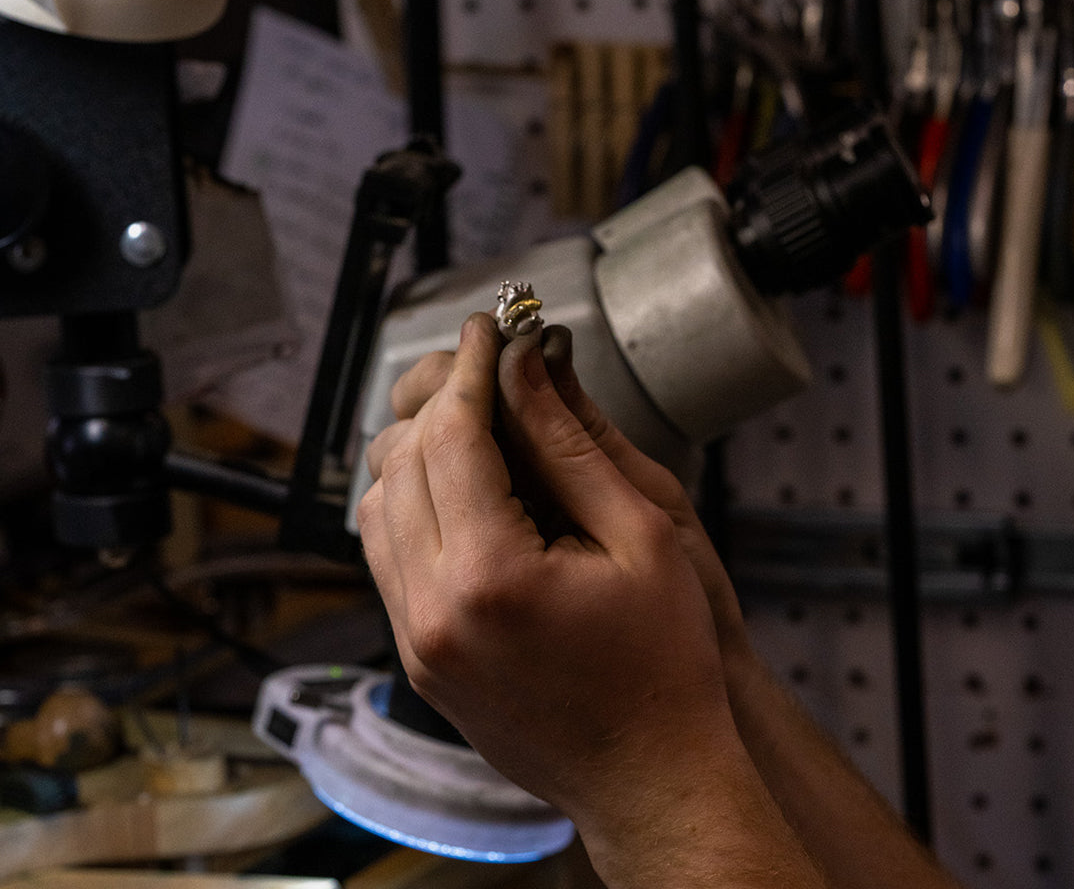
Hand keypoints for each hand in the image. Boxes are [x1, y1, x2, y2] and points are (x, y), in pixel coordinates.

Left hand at [368, 323, 751, 665]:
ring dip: (419, 450)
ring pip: (376, 506)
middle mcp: (430, 610)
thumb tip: (526, 365)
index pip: (452, 435)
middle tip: (490, 367)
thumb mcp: (641, 535)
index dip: (471, 368)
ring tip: (478, 422)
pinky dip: (412, 501)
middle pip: (402, 461)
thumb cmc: (666, 662)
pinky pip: (385, 554)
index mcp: (489, 577)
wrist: (650, 777)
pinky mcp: (416, 657)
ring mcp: (414, 640)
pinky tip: (464, 485)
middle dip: (442, 399)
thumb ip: (570, 442)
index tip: (489, 328)